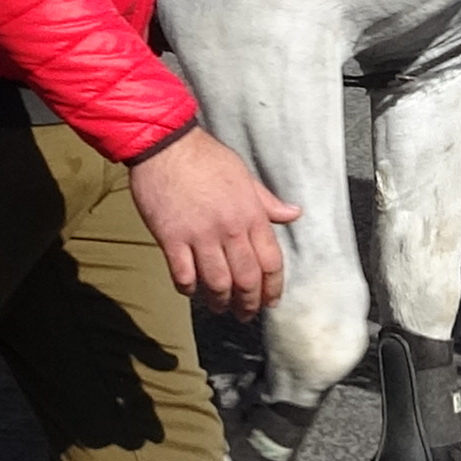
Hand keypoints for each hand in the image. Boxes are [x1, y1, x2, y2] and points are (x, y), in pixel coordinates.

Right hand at [128, 126, 301, 320]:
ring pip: (217, 283)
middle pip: (246, 279)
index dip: (273, 288)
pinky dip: (189, 289)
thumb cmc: (206, 157)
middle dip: (249, 303)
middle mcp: (229, 229)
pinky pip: (184, 276)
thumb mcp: (244, 176)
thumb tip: (294, 214)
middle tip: (246, 313)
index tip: (270, 301)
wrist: (166, 146)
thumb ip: (267, 201)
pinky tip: (191, 289)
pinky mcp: (171, 239)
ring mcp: (199, 235)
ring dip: (220, 301)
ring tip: (219, 307)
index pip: (271, 261)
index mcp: (250, 214)